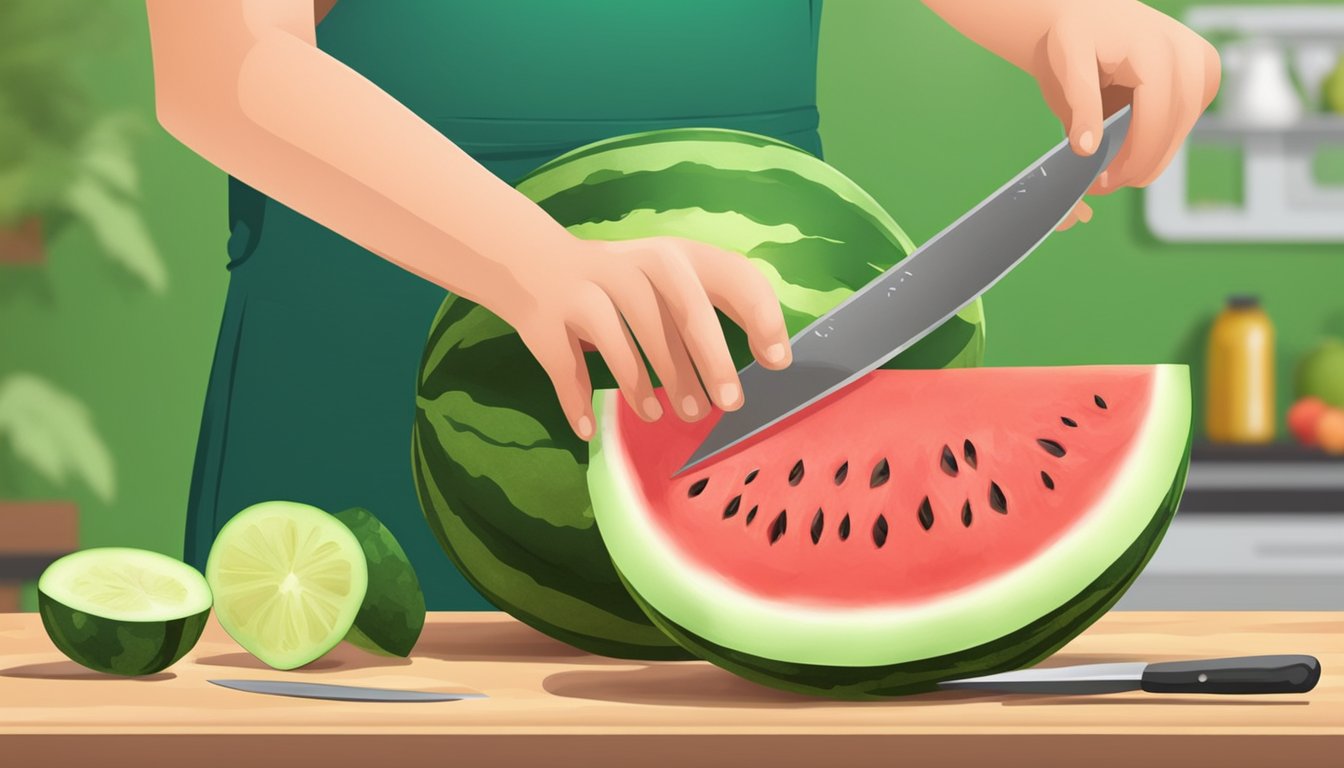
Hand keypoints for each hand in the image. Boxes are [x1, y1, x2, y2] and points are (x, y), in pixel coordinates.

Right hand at [502, 236, 791, 439]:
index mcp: (674, 256)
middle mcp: (634, 265)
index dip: (760, 316)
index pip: (731, 274)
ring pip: (623, 342)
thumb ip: (717, 305)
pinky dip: (579, 401)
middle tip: (728, 404)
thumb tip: (774, 358)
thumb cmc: (623, 285)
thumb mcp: (670, 279)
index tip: (776, 362)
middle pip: (681, 310)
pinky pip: (568, 367)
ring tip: (661, 416)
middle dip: (710, 361)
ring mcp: (588, 289)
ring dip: (645, 386)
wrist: (534, 263)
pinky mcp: (548, 320)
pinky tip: (590, 427)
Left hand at [1030, 1, 1220, 229]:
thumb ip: (1079, 106)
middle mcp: (1190, 53)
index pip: (1158, 117)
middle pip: (1175, 127)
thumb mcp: (1067, 64)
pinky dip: (1158, 139)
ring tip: (1110, 170)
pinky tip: (1127, 147)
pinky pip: (1186, 119)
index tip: (1106, 181)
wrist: (1088, 9)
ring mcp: (1203, 62)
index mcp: (1157, 48)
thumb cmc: (1074, 35)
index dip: (1134, 157)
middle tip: (1104, 184)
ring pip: (1183, 128)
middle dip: (1141, 163)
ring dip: (1150, 156)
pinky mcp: (1205, 72)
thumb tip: (1088, 150)